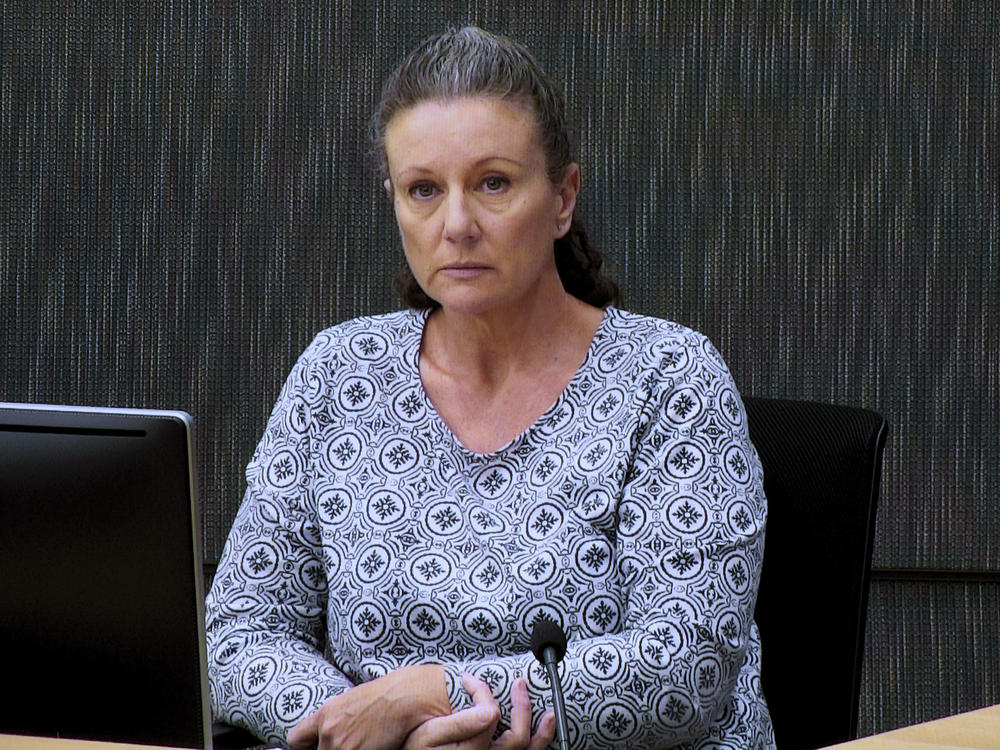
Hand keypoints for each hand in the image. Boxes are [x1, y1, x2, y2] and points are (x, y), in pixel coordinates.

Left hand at [287, 664, 450, 749]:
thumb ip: (336, 720)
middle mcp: (328, 731)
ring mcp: (341, 746)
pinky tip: (373, 746)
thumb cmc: (387, 696)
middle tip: (350, 743)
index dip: (305, 747)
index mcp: (325, 714)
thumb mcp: (353, 701)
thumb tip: (329, 735)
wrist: (408, 697)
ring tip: (365, 743)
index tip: (314, 747)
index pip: (295, 740)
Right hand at [403, 674, 555, 749]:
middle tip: (520, 684)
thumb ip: (460, 722)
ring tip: (550, 714)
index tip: (470, 680)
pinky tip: (542, 732)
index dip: (483, 692)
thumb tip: (491, 709)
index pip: (490, 717)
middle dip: (522, 707)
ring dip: (542, 733)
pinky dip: (537, 745)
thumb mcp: (428, 734)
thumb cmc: (417, 749)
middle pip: (517, 738)